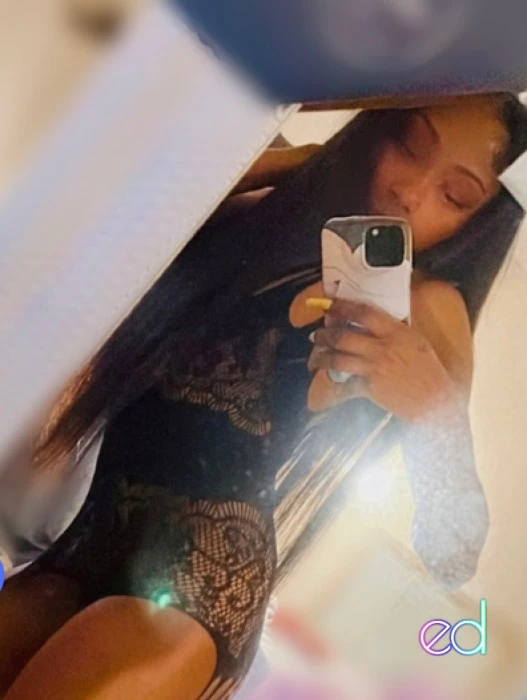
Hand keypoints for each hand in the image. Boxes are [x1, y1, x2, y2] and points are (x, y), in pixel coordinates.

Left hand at [308, 299, 458, 421]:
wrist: (435, 399)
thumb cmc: (428, 369)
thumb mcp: (415, 340)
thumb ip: (394, 330)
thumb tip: (373, 322)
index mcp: (395, 332)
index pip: (364, 313)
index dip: (343, 307)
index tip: (330, 305)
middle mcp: (382, 348)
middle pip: (344, 336)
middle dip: (325, 334)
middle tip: (317, 335)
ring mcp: (374, 368)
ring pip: (339, 359)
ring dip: (322, 358)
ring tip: (315, 359)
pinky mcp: (370, 388)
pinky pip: (346, 385)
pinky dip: (336, 386)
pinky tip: (331, 384)